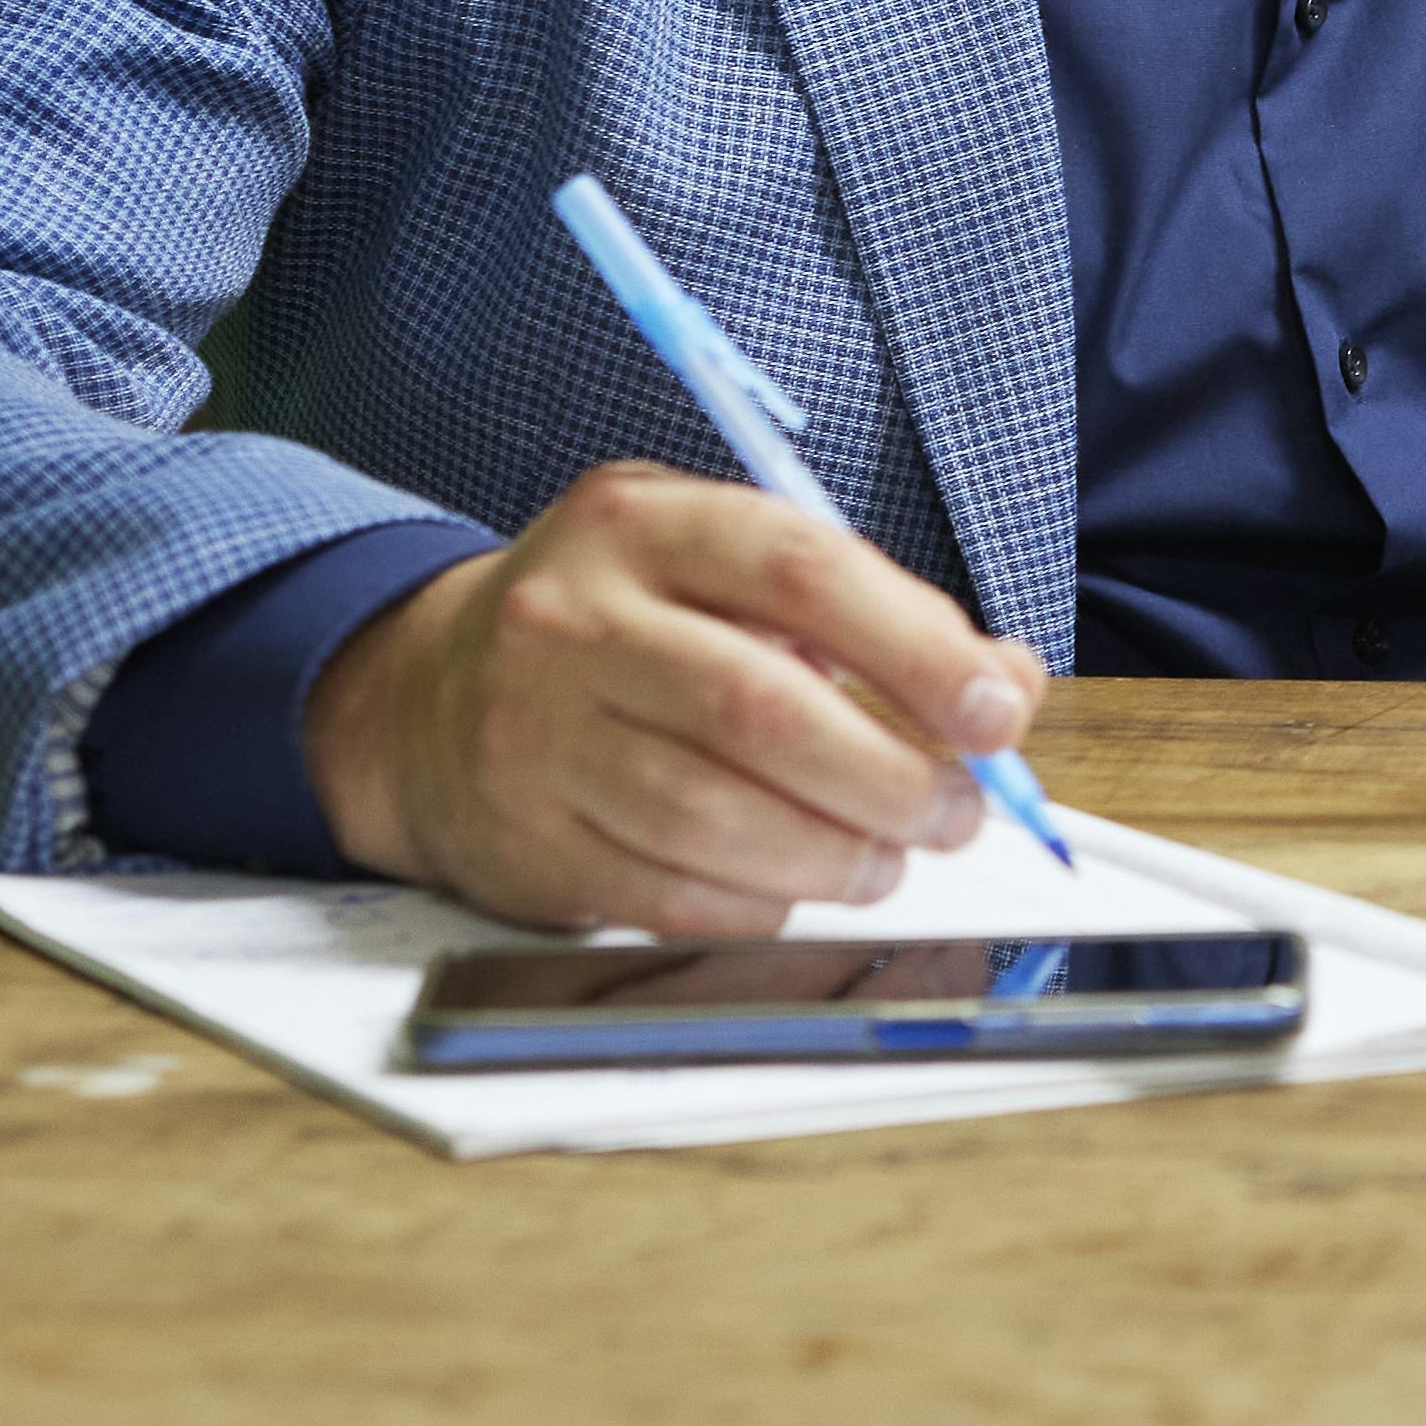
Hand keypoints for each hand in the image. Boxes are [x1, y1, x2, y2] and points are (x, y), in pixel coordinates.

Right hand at [301, 462, 1046, 932]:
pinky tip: (799, 886)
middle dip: (889, 775)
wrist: (425, 696)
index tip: (993, 710)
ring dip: (832, 853)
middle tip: (955, 810)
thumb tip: (1001, 686)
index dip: (916, 647)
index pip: (800, 571)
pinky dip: (758, 900)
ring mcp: (535, 734)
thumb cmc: (619, 623)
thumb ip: (864, 608)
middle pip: (760, 708)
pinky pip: (664, 891)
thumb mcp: (723, 566)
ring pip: (712, 816)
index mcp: (642, 525)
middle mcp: (574, 621)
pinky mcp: (523, 837)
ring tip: (889, 856)